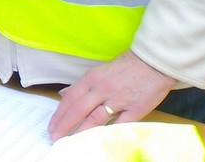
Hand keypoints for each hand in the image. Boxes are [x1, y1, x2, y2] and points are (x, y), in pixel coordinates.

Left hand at [46, 50, 175, 140]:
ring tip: (70, 141)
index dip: (59, 114)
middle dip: (64, 125)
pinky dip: (109, 133)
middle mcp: (102, 89)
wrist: (153, 63)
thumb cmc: (126, 66)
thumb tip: (64, 94)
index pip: (70, 99)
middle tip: (54, 137)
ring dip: (81, 132)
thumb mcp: (99, 71)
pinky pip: (119, 124)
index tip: (51, 126)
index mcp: (92, 78)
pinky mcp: (135, 109)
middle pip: (78, 110)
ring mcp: (118, 100)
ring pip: (95, 119)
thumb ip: (83, 85)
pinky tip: (98, 141)